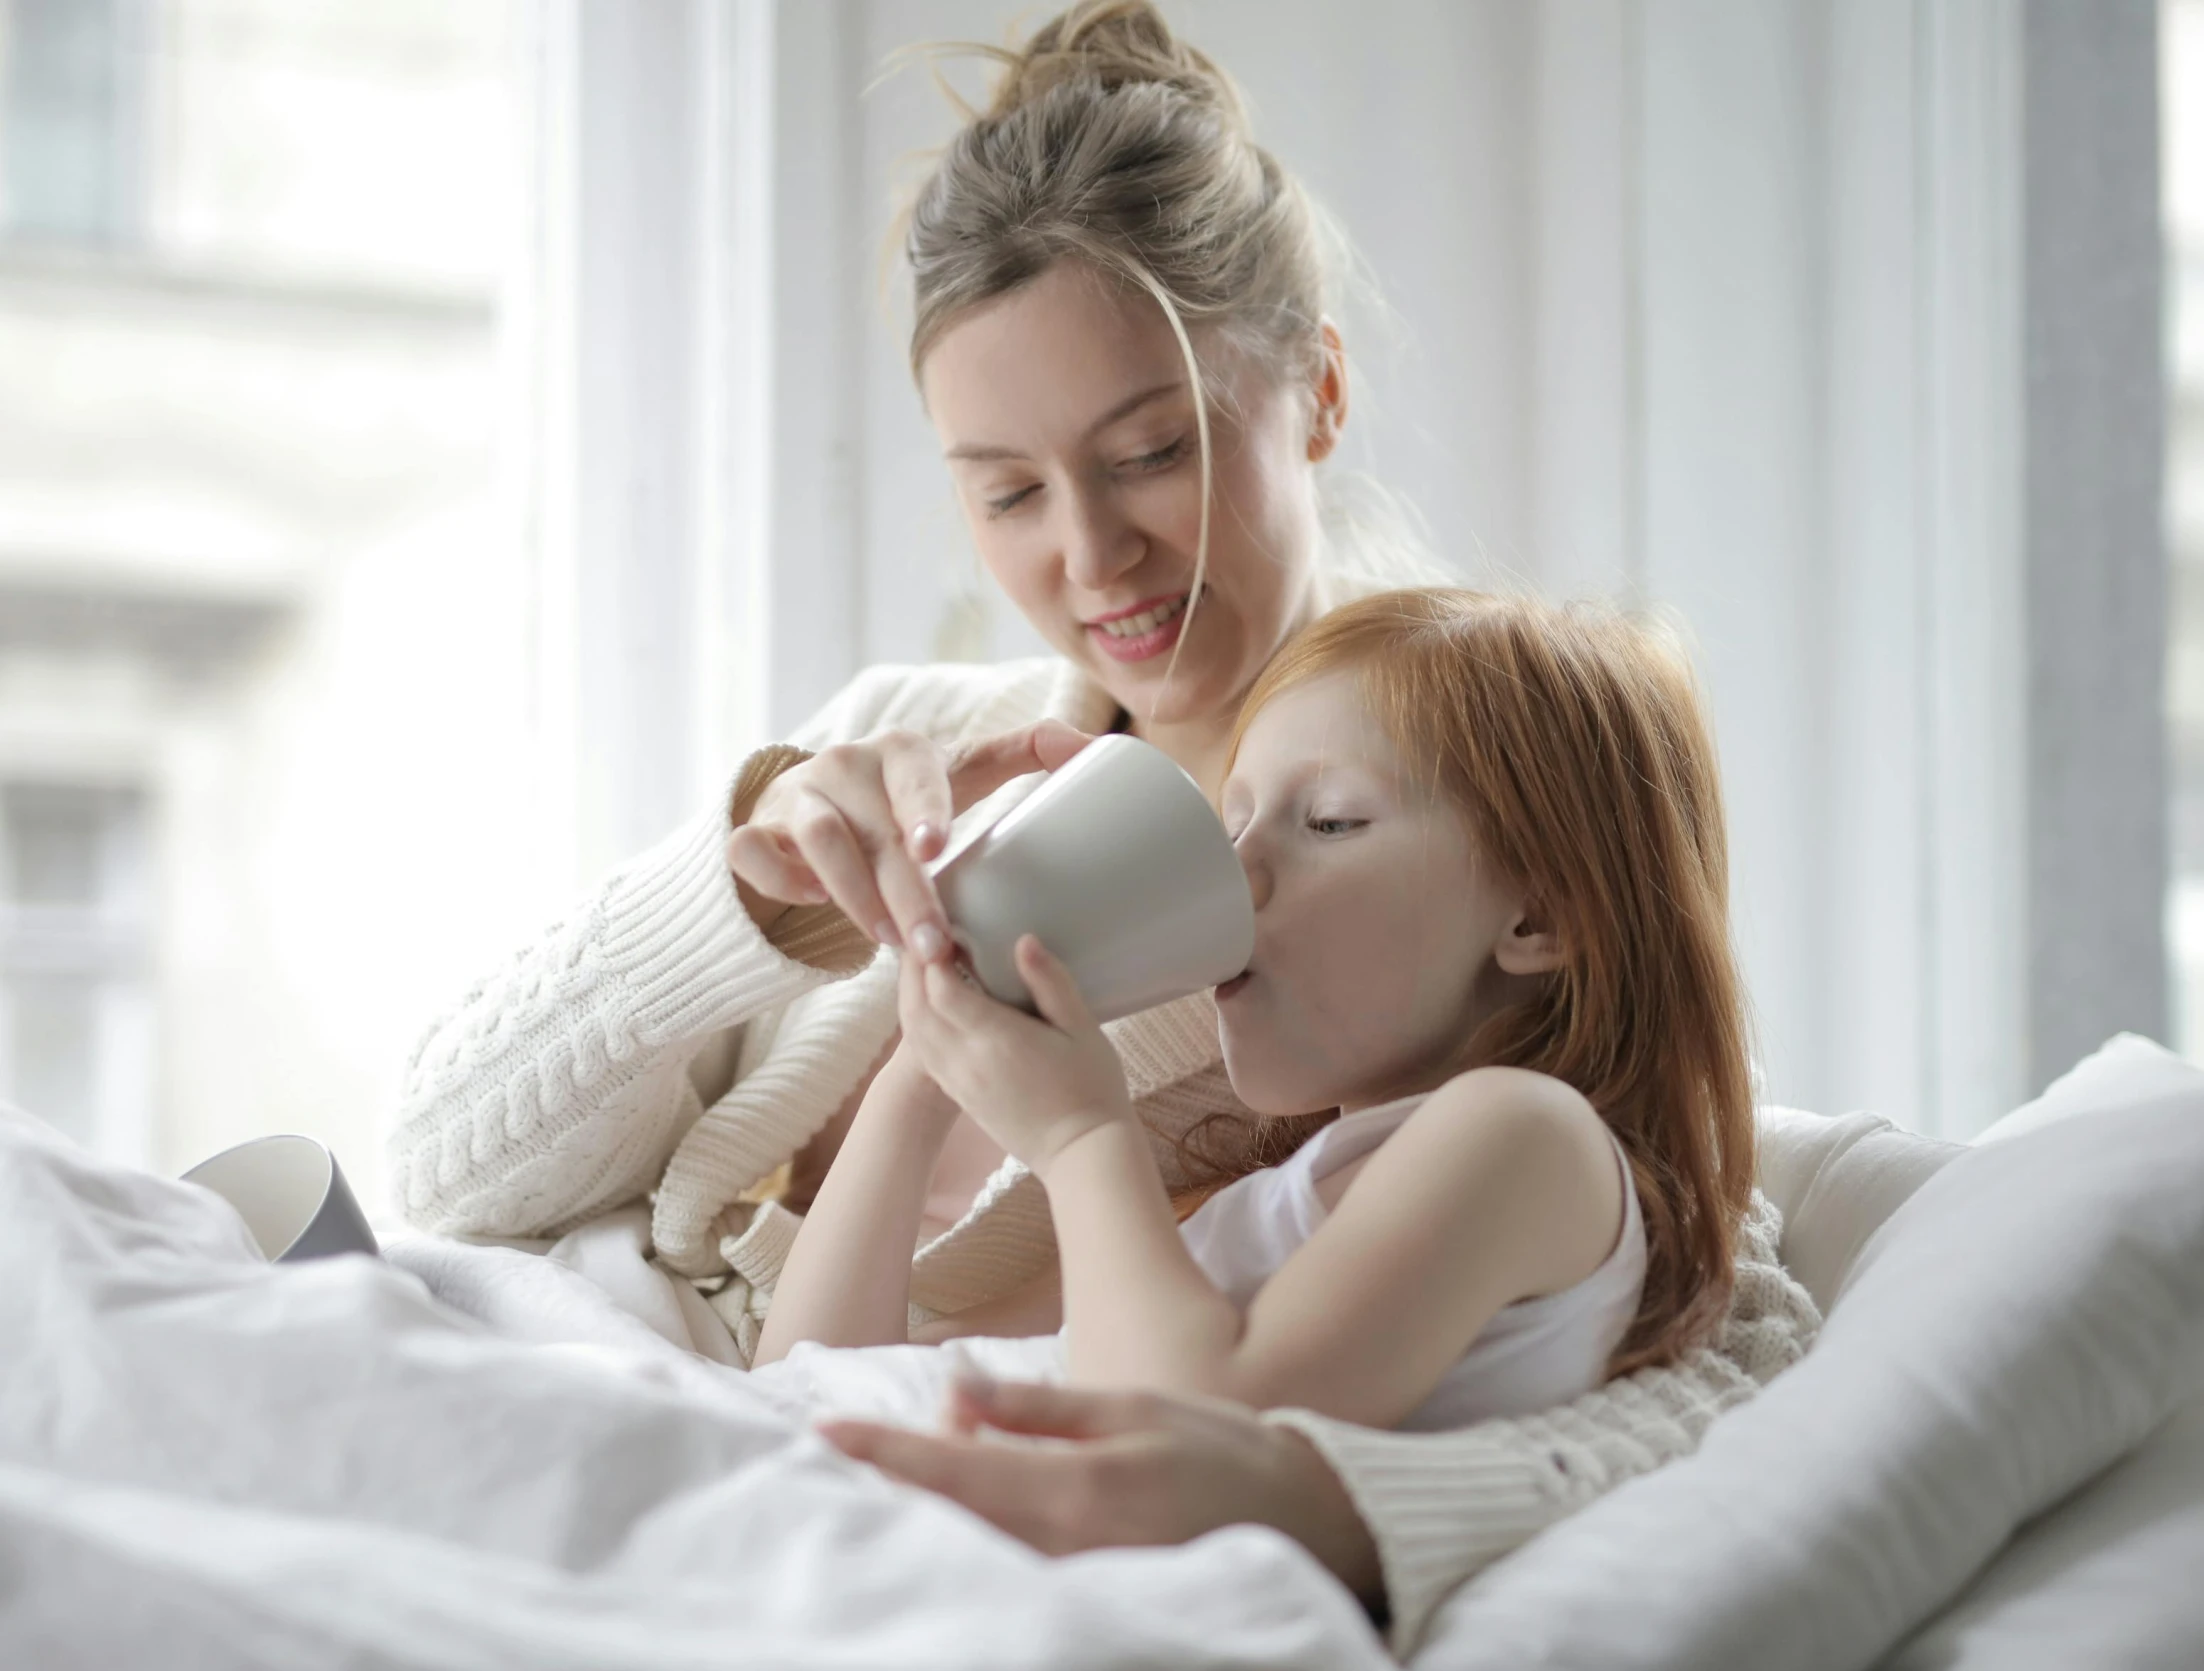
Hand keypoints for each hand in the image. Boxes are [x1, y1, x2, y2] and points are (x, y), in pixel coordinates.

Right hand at [727, 721, 1092, 951]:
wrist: (810, 803)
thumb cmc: (903, 795)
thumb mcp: (960, 771)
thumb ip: (1022, 753)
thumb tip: (1095, 744)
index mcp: (903, 751)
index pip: (916, 774)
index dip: (924, 808)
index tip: (937, 848)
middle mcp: (847, 765)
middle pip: (874, 829)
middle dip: (903, 890)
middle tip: (931, 944)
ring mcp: (798, 795)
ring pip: (819, 843)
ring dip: (853, 896)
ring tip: (886, 940)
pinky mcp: (758, 828)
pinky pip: (756, 853)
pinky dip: (782, 880)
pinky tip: (815, 904)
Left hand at [818, 1377, 1385, 1613]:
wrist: (1310, 1528)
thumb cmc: (1222, 1453)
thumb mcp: (1132, 1405)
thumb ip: (1040, 1406)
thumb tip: (956, 1391)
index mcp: (1075, 1490)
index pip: (953, 1474)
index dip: (884, 1456)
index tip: (824, 1436)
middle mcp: (1066, 1553)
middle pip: (948, 1526)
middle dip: (904, 1485)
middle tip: (877, 1444)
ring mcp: (1078, 1592)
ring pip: (975, 1557)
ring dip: (937, 1516)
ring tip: (918, 1475)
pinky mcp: (1093, 1610)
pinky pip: (1012, 1581)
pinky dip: (978, 1546)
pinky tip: (970, 1518)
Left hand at [896, 933, 1131, 1176]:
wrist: (1082, 1153)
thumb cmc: (1092, 1088)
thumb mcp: (1083, 1028)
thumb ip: (1050, 982)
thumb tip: (1023, 940)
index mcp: (995, 1039)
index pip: (941, 987)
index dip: (934, 954)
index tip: (948, 928)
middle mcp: (966, 1060)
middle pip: (916, 1006)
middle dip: (914, 968)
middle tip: (928, 937)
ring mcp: (958, 1081)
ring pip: (913, 1030)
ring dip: (911, 994)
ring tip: (926, 965)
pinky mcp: (959, 1095)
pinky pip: (923, 1052)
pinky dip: (918, 1021)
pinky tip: (934, 1005)